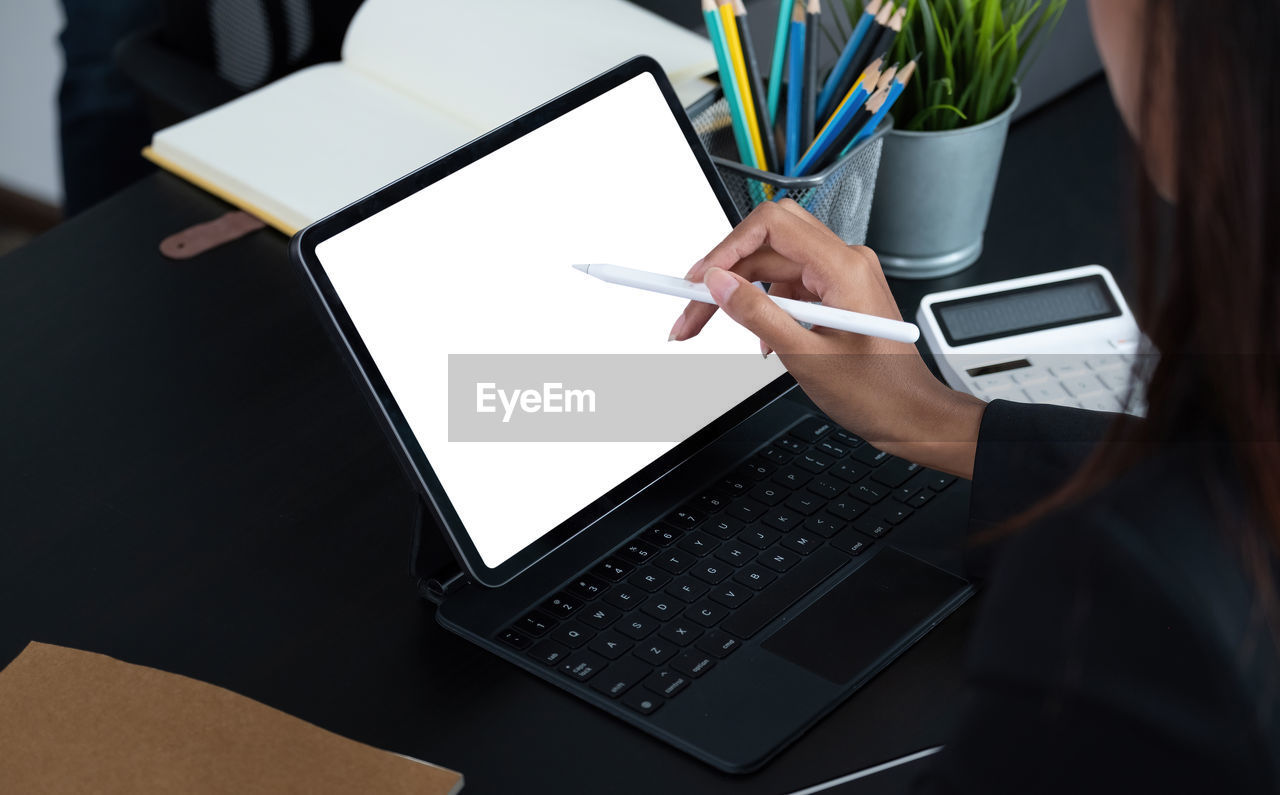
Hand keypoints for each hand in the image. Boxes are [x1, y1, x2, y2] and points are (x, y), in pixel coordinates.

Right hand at [670, 200, 985, 477]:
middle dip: (723, 273)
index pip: (771, 226)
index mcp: (844, 267)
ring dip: (740, 294)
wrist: (911, 416)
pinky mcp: (836, 293)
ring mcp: (841, 276)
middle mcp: (845, 262)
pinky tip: (761, 340)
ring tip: (712, 327)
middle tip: (691, 307)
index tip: (697, 278)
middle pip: (766, 244)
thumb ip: (758, 315)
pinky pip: (787, 287)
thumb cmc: (877, 392)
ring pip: (772, 267)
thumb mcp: (805, 356)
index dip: (726, 249)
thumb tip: (719, 284)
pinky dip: (765, 308)